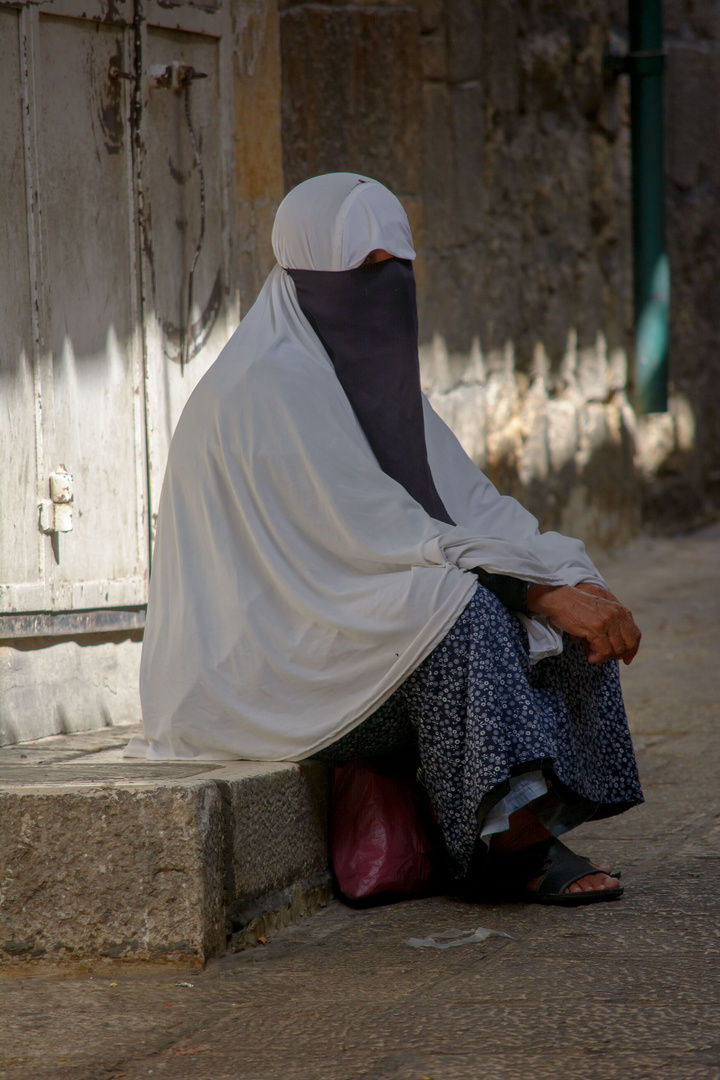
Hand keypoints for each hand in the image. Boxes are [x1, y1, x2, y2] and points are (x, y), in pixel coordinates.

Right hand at [526, 581, 640, 665]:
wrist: (558, 599)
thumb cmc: (573, 607)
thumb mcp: (597, 613)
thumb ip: (608, 626)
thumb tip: (609, 651)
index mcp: (618, 610)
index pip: (635, 634)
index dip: (632, 649)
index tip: (626, 659)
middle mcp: (616, 614)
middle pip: (629, 643)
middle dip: (619, 655)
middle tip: (605, 657)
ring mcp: (607, 621)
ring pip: (617, 649)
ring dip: (605, 657)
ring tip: (593, 656)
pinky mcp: (596, 628)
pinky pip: (604, 651)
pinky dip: (598, 658)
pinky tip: (590, 658)